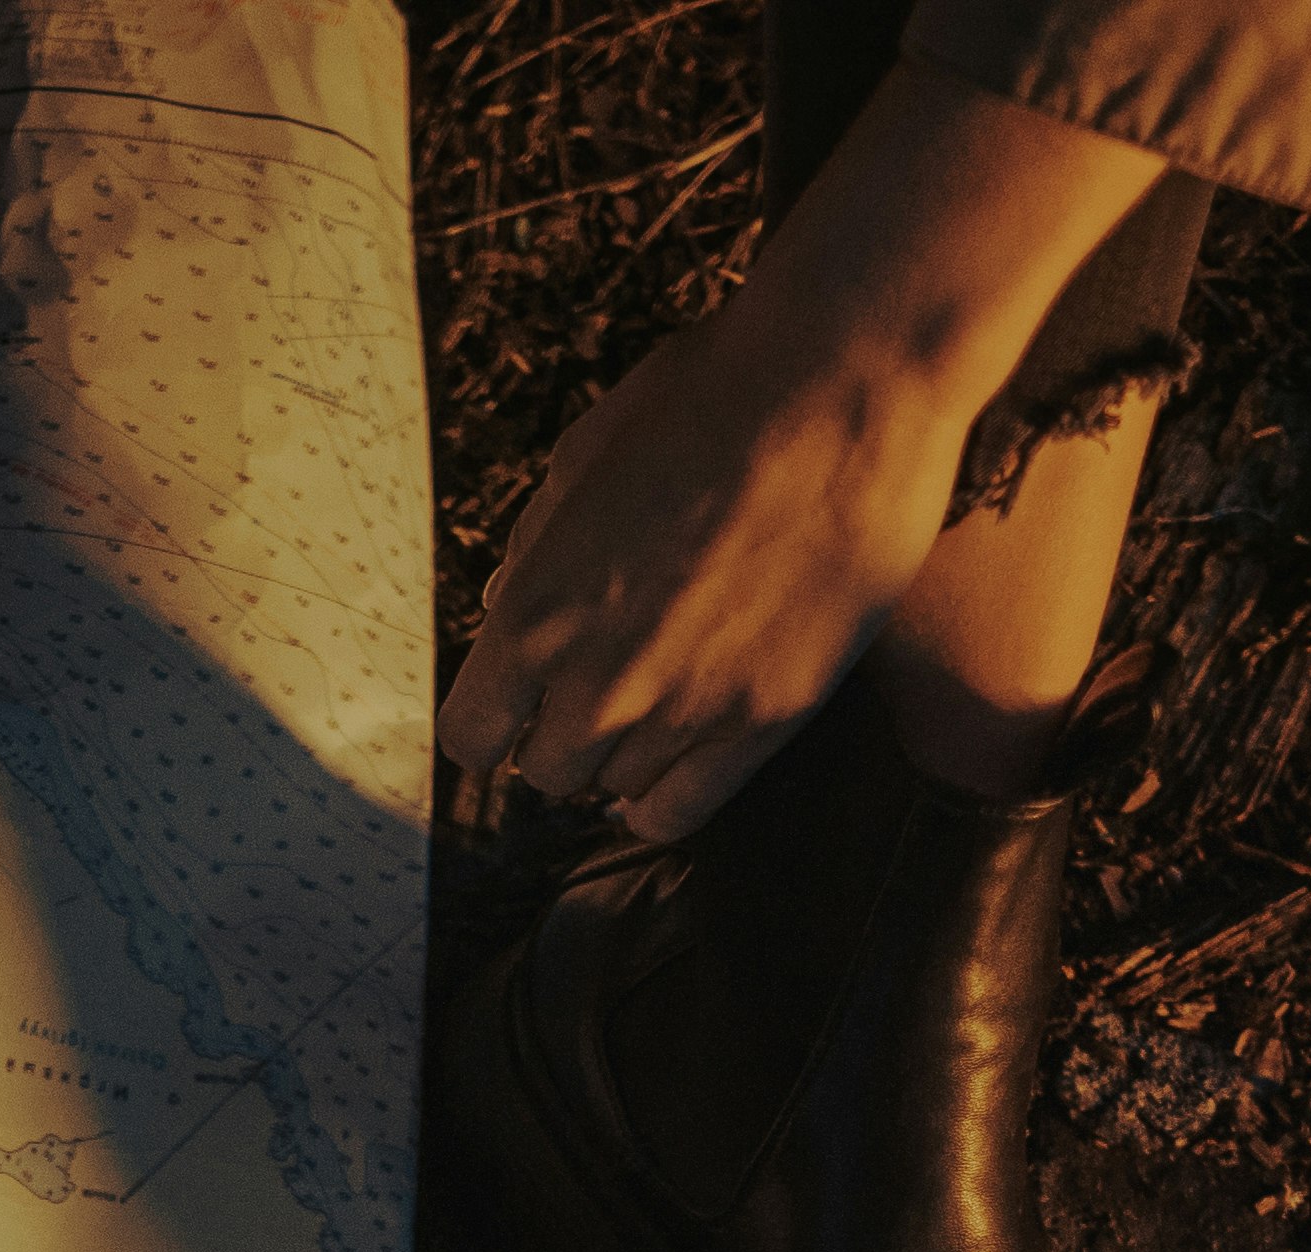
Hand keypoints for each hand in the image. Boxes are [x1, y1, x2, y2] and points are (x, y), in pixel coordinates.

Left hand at [437, 75, 1165, 843]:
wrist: (838, 382)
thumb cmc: (705, 398)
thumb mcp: (580, 461)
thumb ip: (533, 553)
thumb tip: (501, 607)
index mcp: (535, 615)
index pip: (471, 734)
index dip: (493, 715)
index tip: (517, 696)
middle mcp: (599, 683)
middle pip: (546, 771)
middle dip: (562, 730)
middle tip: (599, 683)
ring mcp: (686, 709)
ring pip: (614, 791)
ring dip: (623, 752)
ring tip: (657, 694)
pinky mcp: (767, 719)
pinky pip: (681, 811)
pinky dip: (662, 799)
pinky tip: (672, 763)